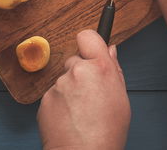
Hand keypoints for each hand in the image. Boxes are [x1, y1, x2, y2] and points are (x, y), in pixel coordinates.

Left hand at [37, 30, 129, 149]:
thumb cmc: (107, 131)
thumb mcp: (121, 97)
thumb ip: (114, 69)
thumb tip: (110, 50)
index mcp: (100, 67)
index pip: (88, 36)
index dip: (89, 43)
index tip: (91, 51)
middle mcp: (77, 71)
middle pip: (75, 60)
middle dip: (81, 72)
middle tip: (90, 94)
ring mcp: (58, 85)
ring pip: (64, 79)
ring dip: (70, 90)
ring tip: (80, 112)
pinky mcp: (45, 99)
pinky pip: (54, 95)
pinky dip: (60, 103)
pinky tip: (69, 118)